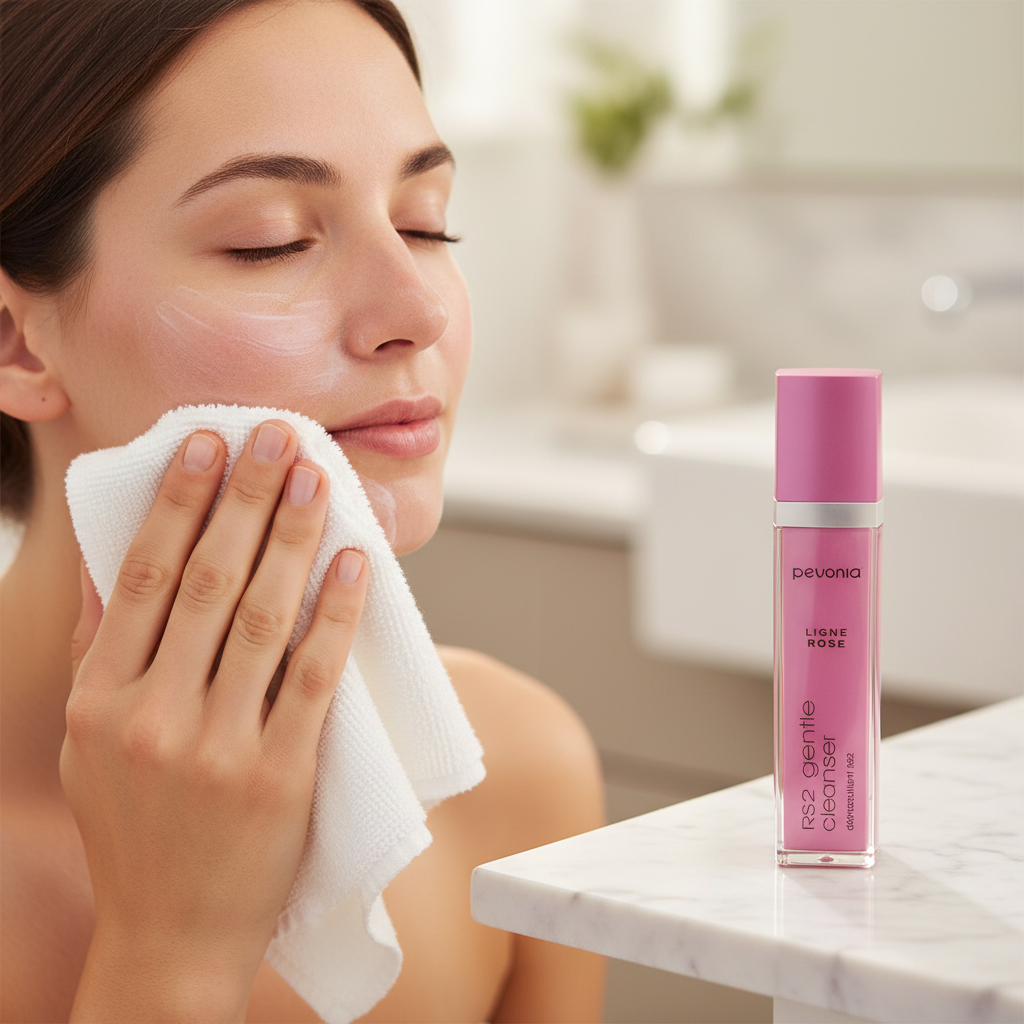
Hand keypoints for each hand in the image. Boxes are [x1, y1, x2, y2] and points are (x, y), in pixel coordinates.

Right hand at [61, 421, 366, 1021]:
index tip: (206, 444)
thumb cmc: (133, 829)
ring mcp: (218, 748)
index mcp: (99, 700)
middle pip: (208, 581)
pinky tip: (353, 562)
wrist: (171, 933)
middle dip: (246, 498)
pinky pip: (313, 677)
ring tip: (316, 478)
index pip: (144, 576)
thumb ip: (97, 653)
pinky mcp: (280, 776)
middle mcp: (153, 717)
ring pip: (263, 618)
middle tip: (276, 437)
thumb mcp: (87, 743)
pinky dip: (335, 614)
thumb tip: (116, 564)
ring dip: (294, 538)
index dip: (177, 501)